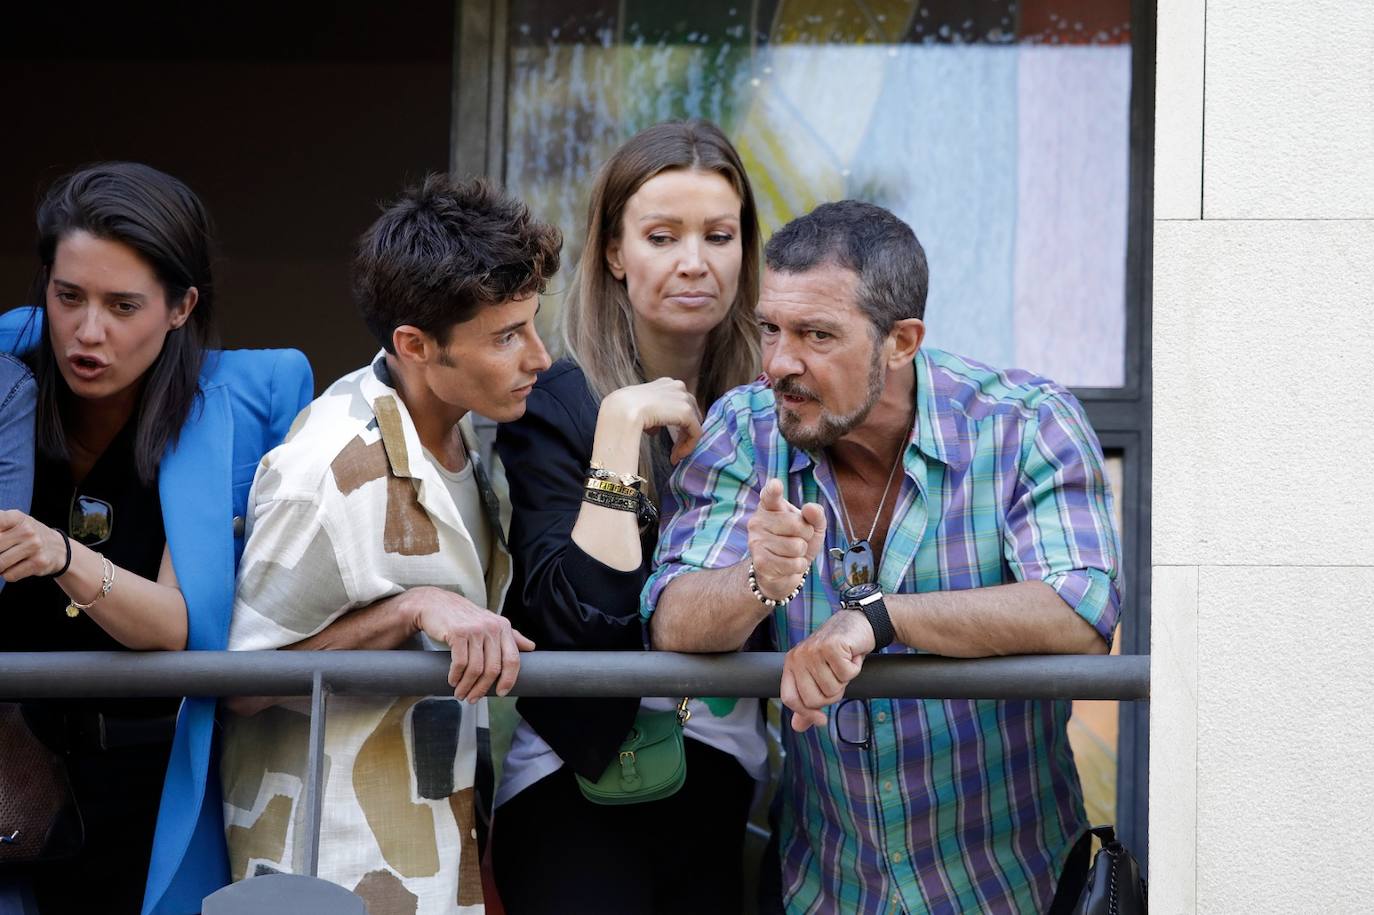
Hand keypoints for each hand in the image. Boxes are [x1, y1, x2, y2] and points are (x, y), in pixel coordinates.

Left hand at [0, 510, 67, 582]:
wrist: (59, 548)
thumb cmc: (26, 535)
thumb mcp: (13, 522)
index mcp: (16, 517)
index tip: (0, 542)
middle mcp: (27, 530)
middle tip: (2, 552)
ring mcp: (35, 547)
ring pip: (0, 564)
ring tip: (5, 561)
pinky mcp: (39, 563)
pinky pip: (10, 575)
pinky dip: (7, 574)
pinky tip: (15, 567)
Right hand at [407, 587, 535, 701]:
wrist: (436, 603)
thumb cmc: (464, 617)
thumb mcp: (490, 623)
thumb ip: (511, 636)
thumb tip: (532, 647)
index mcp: (503, 627)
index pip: (513, 659)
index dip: (509, 680)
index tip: (501, 693)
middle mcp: (492, 628)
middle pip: (493, 668)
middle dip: (483, 689)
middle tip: (473, 699)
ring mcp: (475, 630)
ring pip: (476, 669)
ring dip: (467, 686)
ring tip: (460, 694)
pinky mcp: (458, 633)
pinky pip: (460, 663)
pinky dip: (455, 676)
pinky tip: (452, 681)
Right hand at [601, 377, 703, 463]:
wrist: (620, 411)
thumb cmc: (621, 411)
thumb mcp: (637, 408)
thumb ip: (650, 414)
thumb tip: (654, 428)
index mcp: (665, 383)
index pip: (680, 404)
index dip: (677, 424)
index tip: (669, 440)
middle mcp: (677, 386)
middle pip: (690, 413)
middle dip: (683, 433)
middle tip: (673, 451)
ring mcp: (683, 397)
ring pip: (693, 424)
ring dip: (684, 442)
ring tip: (673, 456)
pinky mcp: (687, 412)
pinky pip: (695, 432)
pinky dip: (688, 446)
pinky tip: (675, 456)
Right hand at [746, 479, 825, 601]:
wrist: (783, 571)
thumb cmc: (798, 541)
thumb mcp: (813, 526)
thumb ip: (816, 514)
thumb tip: (810, 508)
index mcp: (769, 506)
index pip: (770, 495)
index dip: (773, 490)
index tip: (776, 485)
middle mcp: (758, 521)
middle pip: (796, 524)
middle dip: (806, 534)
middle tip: (799, 538)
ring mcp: (756, 542)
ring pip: (796, 546)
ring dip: (801, 552)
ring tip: (792, 552)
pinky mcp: (760, 562)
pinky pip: (792, 563)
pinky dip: (798, 566)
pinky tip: (788, 564)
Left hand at [780, 609, 875, 731]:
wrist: (860, 625)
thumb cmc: (839, 653)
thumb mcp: (821, 677)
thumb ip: (808, 701)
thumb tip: (796, 727)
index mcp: (791, 664)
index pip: (789, 698)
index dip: (806, 713)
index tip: (822, 720)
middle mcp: (798, 656)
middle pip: (814, 699)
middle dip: (833, 694)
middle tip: (838, 677)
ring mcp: (813, 650)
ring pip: (832, 689)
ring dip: (845, 679)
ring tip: (844, 662)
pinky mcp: (831, 646)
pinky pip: (846, 674)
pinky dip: (855, 668)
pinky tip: (852, 655)